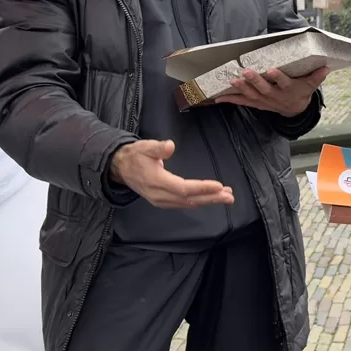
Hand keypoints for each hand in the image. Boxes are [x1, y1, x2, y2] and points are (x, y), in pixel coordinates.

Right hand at [110, 139, 233, 208]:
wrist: (120, 168)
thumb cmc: (135, 156)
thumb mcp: (144, 147)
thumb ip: (157, 148)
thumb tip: (170, 146)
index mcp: (156, 182)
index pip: (183, 188)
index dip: (202, 188)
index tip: (218, 185)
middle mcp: (159, 195)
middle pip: (189, 199)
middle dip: (211, 198)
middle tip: (230, 196)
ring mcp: (161, 201)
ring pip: (188, 203)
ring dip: (208, 200)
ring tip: (226, 196)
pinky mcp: (163, 201)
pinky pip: (184, 204)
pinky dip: (199, 201)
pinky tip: (211, 198)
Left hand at [216, 66, 329, 115]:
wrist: (295, 110)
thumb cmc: (301, 93)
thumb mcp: (310, 86)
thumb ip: (316, 77)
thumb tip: (326, 67)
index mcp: (288, 90)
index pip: (283, 83)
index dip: (278, 77)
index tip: (272, 70)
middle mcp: (275, 96)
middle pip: (264, 89)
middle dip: (255, 81)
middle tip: (246, 72)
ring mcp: (264, 101)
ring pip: (252, 95)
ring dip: (242, 88)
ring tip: (233, 80)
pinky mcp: (256, 103)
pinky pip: (243, 102)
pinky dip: (231, 100)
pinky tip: (218, 97)